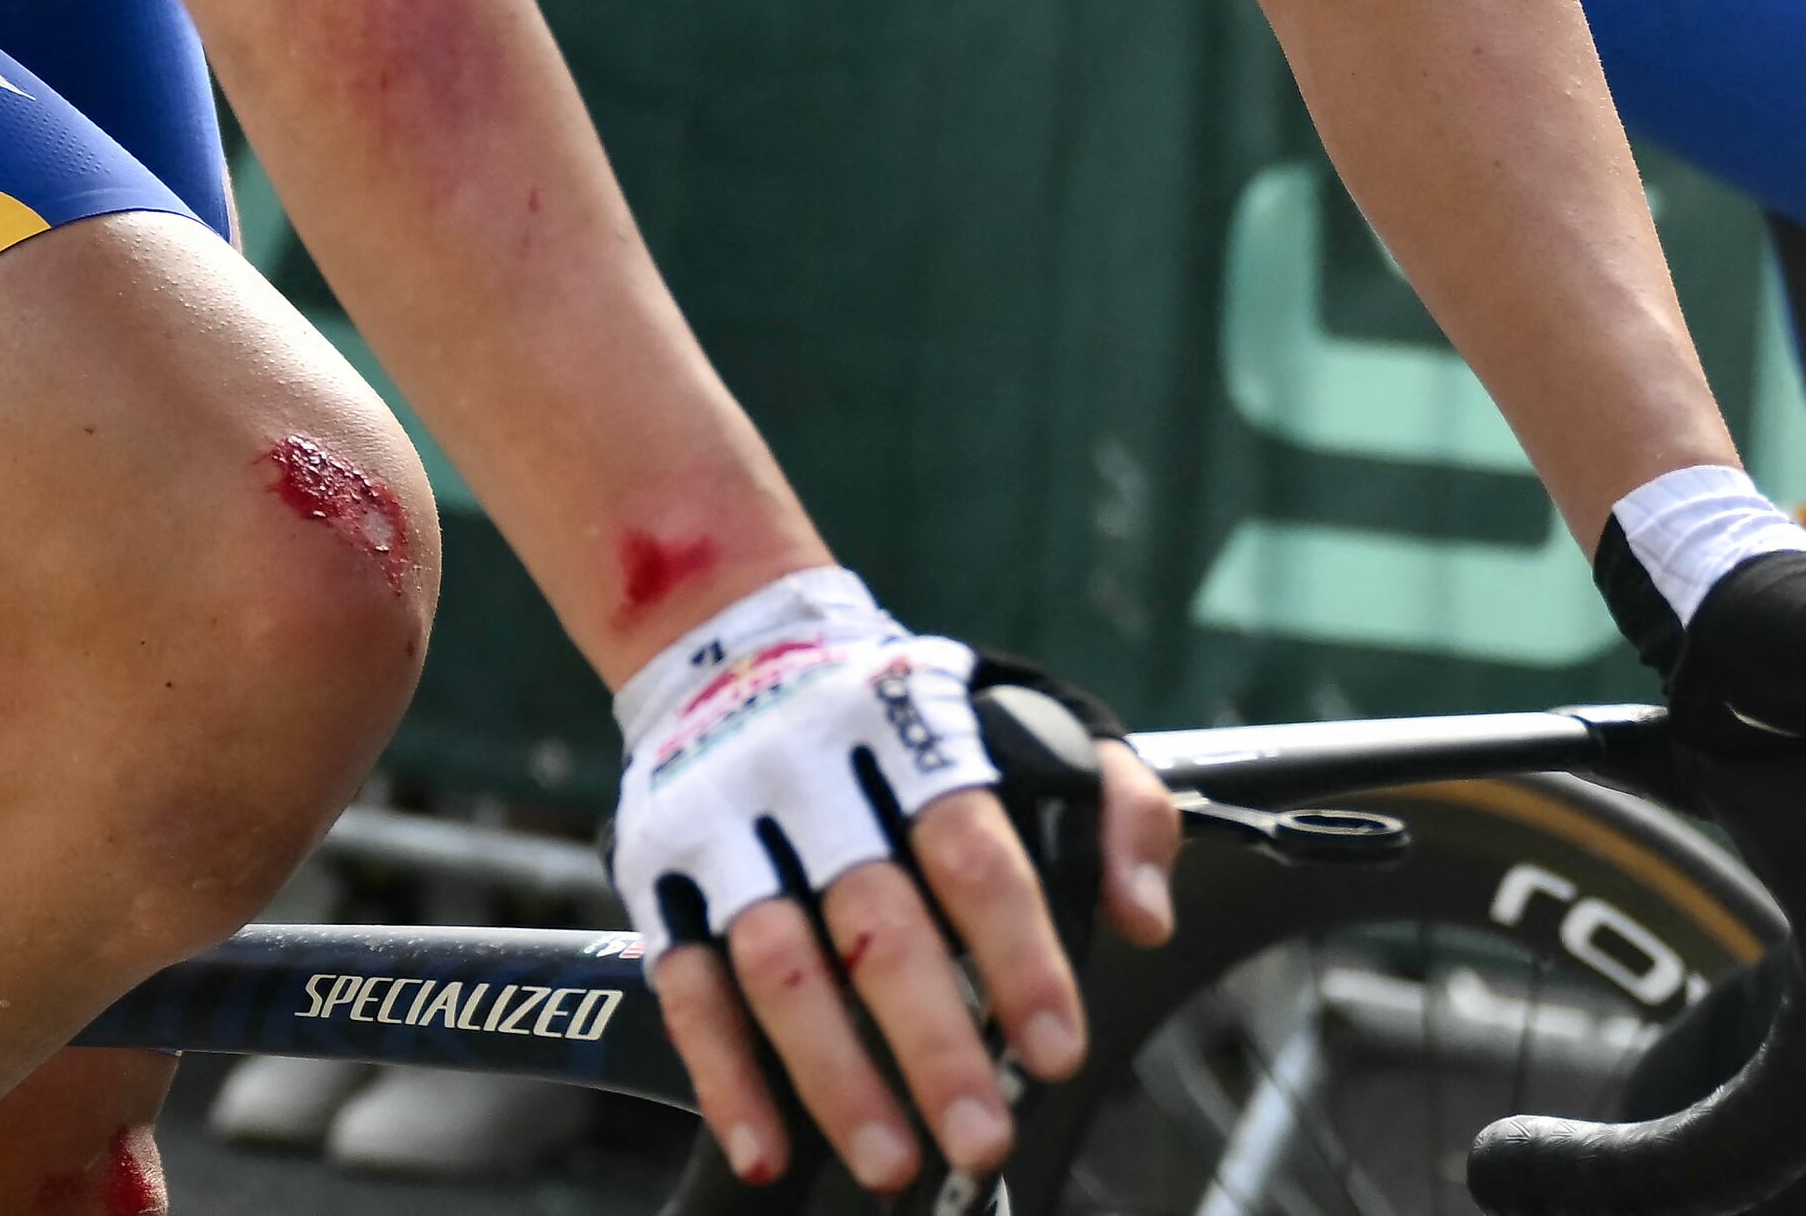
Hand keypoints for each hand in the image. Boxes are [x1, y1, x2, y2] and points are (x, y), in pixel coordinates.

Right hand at [656, 748, 1175, 1191]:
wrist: (735, 643)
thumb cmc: (904, 712)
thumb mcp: (1027, 714)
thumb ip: (1114, 803)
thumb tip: (1145, 917)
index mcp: (914, 730)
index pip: (973, 853)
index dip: (1019, 957)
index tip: (1056, 1049)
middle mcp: (814, 776)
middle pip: (876, 922)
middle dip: (934, 1045)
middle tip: (984, 1138)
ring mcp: (727, 826)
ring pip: (780, 965)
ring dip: (834, 1077)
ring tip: (891, 1161)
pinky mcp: (660, 872)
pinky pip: (687, 984)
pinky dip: (725, 1075)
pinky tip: (767, 1145)